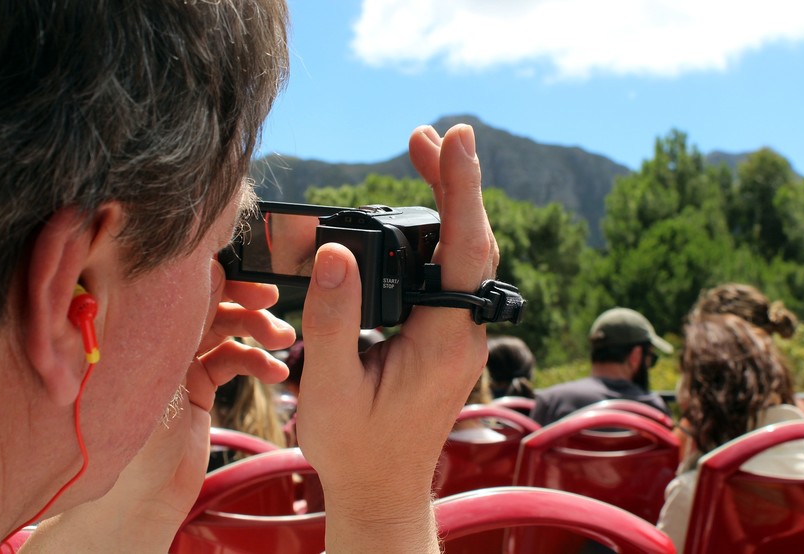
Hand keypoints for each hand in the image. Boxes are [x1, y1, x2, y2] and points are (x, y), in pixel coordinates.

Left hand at [21, 270, 293, 552]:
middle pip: (208, 303)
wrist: (142, 498)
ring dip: (258, 332)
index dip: (220, 278)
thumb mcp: (164, 372)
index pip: (182, 287)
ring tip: (284, 341)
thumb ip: (186, 321)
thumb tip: (210, 267)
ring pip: (226, 331)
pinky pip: (232, 361)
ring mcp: (178, 363)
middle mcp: (157, 339)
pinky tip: (275, 372)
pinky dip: (256, 363)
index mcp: (139, 329)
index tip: (252, 281)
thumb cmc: (136, 439)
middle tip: (273, 302)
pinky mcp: (198, 385)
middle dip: (245, 302)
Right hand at [296, 124, 497, 552]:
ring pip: (464, 254)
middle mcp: (463, 332)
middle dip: (454, 182)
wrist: (382, 490)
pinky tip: (416, 217)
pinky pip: (449, 273)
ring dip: (448, 204)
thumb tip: (335, 251)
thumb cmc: (356, 450)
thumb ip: (332, 322)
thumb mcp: (331, 390)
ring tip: (421, 156)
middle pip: (471, 241)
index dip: (460, 190)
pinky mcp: (445, 335)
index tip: (454, 138)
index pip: (462, 252)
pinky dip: (437, 234)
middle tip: (424, 135)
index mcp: (444, 343)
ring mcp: (458, 333)